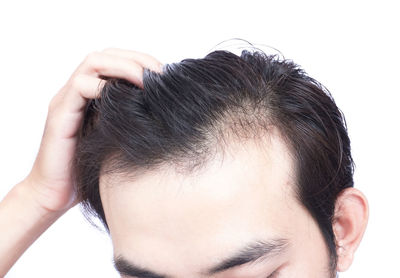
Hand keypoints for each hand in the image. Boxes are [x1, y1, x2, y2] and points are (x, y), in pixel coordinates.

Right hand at [23, 48, 162, 212]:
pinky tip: (124, 100)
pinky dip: (104, 87)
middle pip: (106, 54)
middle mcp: (78, 92)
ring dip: (124, 66)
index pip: (116, 61)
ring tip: (146, 82)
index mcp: (92, 95)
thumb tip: (162, 110)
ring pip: (93, 62)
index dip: (141, 62)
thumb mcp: (117, 138)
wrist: (55, 194)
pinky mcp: (60, 113)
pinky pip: (80, 86)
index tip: (164, 76)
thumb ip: (130, 119)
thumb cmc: (88, 169)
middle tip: (160, 74)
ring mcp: (67, 100)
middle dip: (137, 59)